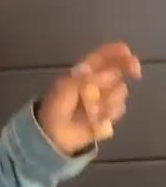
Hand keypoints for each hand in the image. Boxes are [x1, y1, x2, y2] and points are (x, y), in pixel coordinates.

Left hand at [35, 42, 141, 156]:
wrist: (53, 134)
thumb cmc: (55, 107)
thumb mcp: (65, 88)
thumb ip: (86, 79)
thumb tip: (110, 74)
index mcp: (85, 71)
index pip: (104, 56)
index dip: (117, 52)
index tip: (128, 54)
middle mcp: (98, 81)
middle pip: (119, 70)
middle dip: (124, 72)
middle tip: (133, 73)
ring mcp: (104, 98)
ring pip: (121, 91)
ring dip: (109, 100)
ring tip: (92, 110)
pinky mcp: (108, 114)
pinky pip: (119, 109)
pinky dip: (109, 113)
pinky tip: (96, 119)